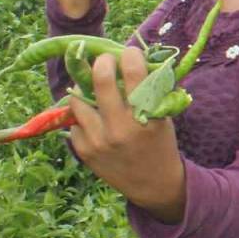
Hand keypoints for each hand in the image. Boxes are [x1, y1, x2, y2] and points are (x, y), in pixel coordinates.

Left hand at [68, 48, 184, 222]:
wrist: (154, 185)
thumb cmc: (161, 144)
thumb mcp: (163, 118)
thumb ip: (149, 94)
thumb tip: (129, 62)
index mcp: (147, 117)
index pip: (135, 74)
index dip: (130, 56)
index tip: (130, 52)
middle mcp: (121, 128)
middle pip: (101, 81)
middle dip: (101, 63)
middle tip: (104, 59)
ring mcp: (100, 140)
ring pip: (78, 101)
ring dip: (84, 90)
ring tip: (93, 89)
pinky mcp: (85, 151)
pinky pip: (75, 123)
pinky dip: (83, 117)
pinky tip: (94, 118)